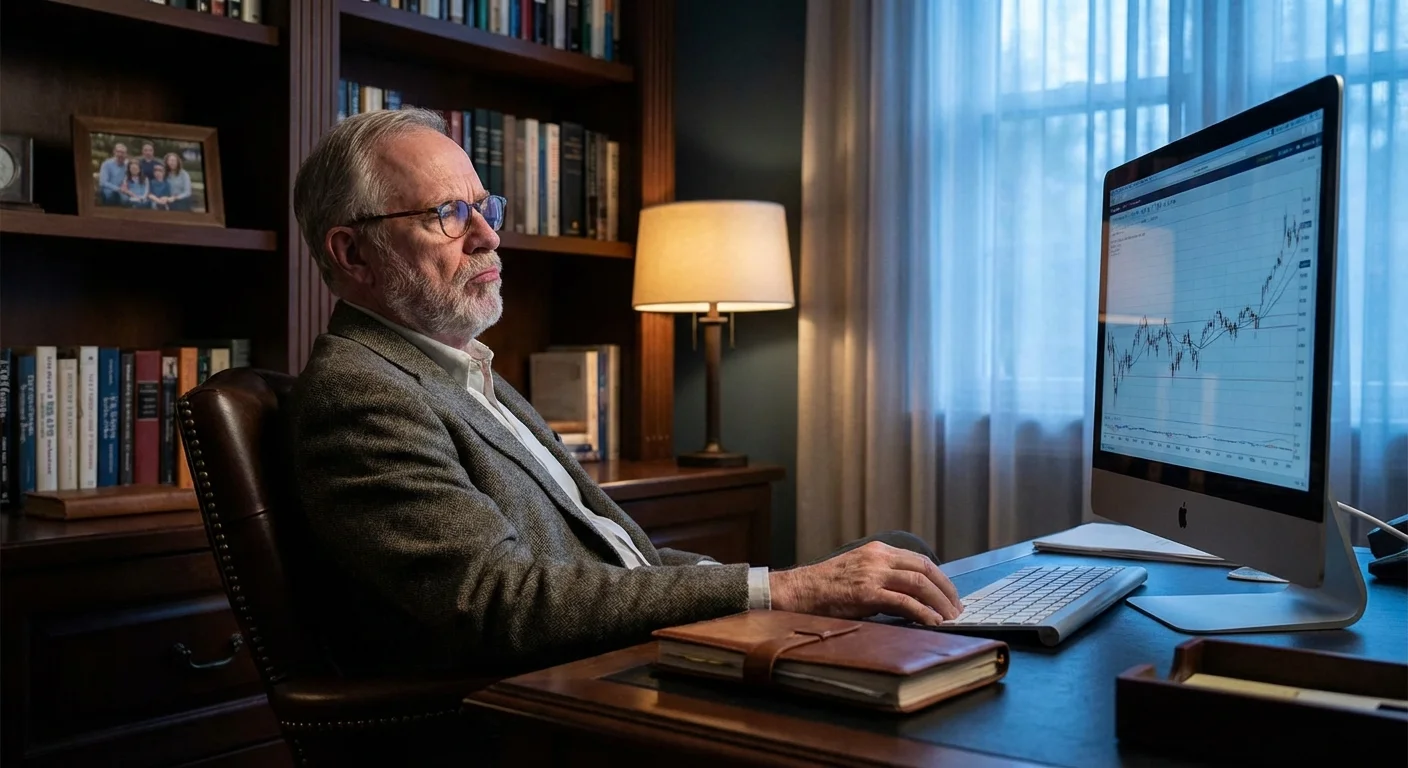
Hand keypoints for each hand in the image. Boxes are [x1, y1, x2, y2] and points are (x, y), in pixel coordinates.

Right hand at [769, 541, 963, 625]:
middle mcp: (878, 557)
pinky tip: (932, 622)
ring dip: (939, 602)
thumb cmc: (826, 587)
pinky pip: (904, 602)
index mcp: (878, 551)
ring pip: (919, 583)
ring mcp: (873, 574)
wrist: (798, 591)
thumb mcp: (859, 572)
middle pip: (925, 569)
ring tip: (950, 617)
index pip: (919, 561)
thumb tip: (912, 600)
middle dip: (946, 590)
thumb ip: (884, 579)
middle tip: (957, 609)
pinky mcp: (867, 593)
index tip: (950, 595)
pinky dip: (923, 612)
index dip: (940, 578)